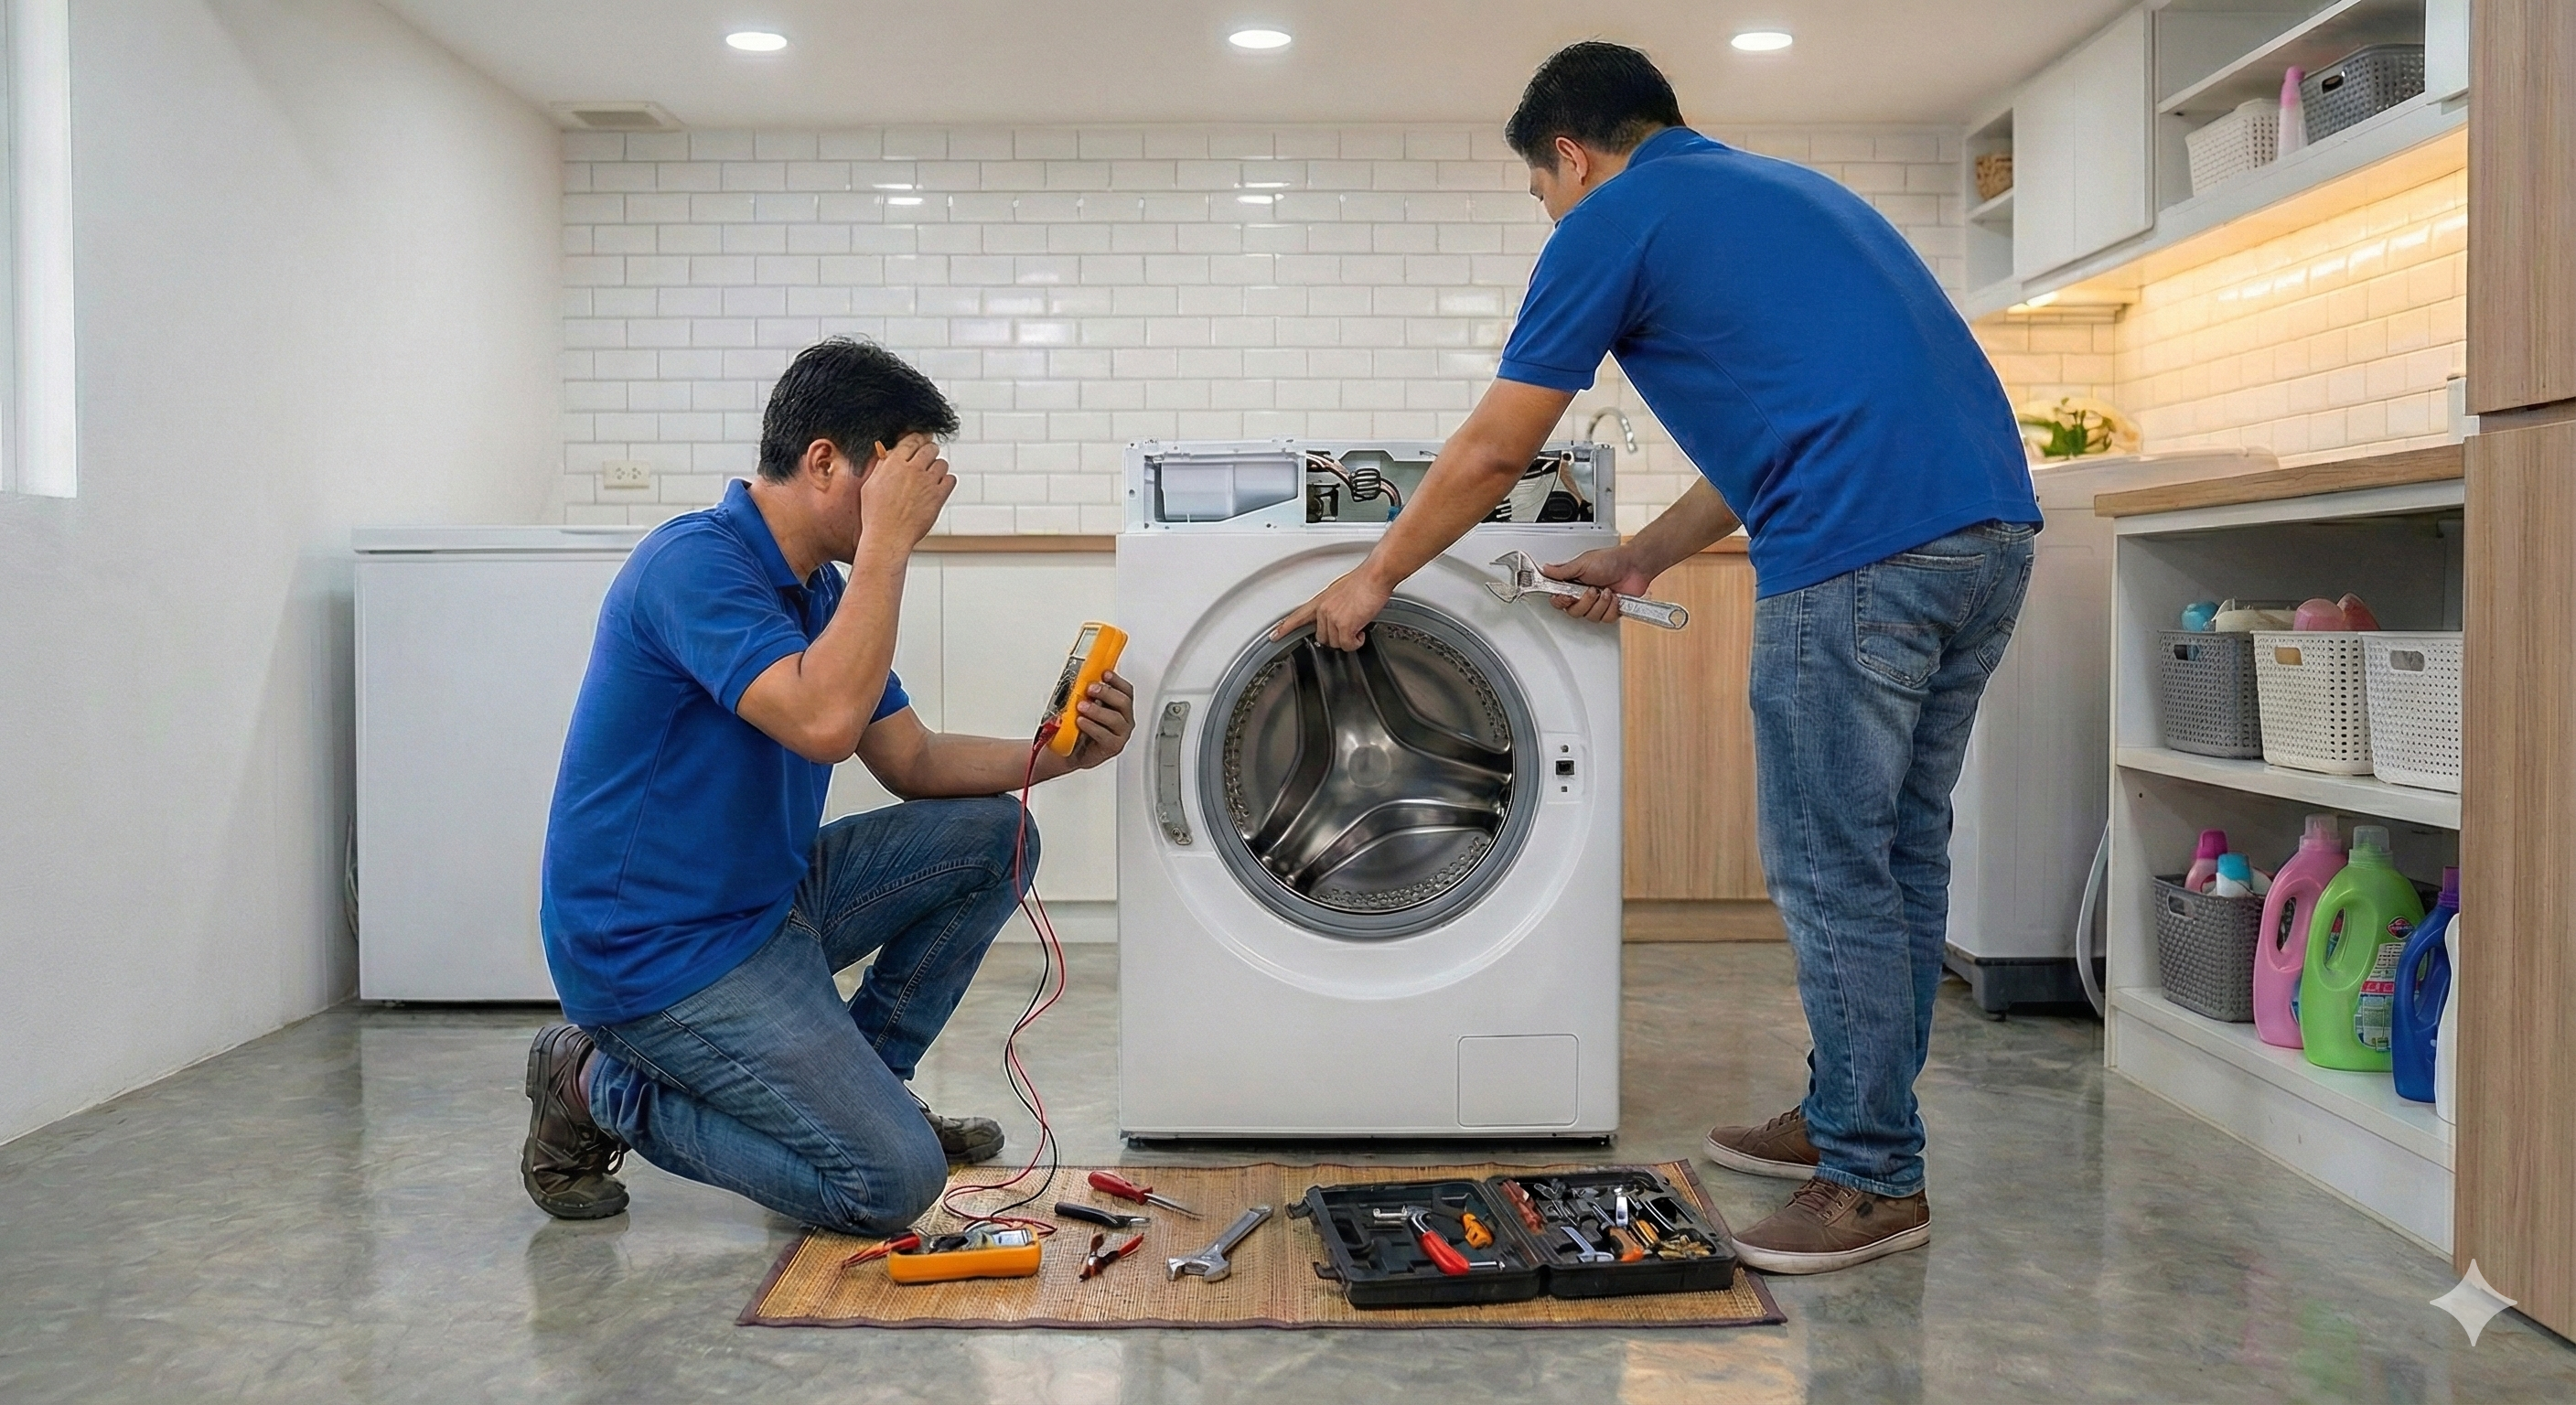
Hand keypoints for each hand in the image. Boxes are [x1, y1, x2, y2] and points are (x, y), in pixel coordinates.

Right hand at [857, 434, 953, 551]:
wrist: (887, 536)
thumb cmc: (876, 515)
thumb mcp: (870, 485)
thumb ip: (882, 467)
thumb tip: (888, 454)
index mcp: (893, 463)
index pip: (912, 440)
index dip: (917, 439)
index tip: (920, 442)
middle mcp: (912, 469)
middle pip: (930, 448)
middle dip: (929, 452)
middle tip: (926, 459)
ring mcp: (927, 482)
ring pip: (942, 463)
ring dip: (937, 468)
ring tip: (930, 477)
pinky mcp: (938, 496)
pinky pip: (950, 479)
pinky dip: (946, 481)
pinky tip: (937, 488)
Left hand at [1057, 669, 1134, 770]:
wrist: (1068, 750)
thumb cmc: (1078, 727)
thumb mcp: (1082, 706)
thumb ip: (1087, 694)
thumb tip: (1083, 678)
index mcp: (1120, 707)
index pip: (1126, 690)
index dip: (1117, 680)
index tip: (1104, 674)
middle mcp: (1124, 719)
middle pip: (1124, 702)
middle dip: (1107, 693)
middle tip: (1091, 688)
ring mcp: (1120, 734)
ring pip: (1116, 719)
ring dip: (1097, 710)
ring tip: (1081, 706)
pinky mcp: (1113, 747)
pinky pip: (1105, 736)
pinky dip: (1092, 727)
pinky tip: (1081, 722)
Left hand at [1271, 567, 1394, 651]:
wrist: (1375, 576)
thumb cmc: (1364, 581)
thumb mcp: (1340, 591)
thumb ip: (1333, 605)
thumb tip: (1338, 616)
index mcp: (1321, 600)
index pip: (1297, 616)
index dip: (1285, 628)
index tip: (1274, 635)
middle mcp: (1323, 609)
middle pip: (1322, 637)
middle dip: (1336, 636)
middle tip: (1349, 627)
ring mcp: (1332, 618)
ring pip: (1336, 643)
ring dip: (1348, 639)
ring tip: (1358, 625)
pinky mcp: (1344, 626)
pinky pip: (1348, 645)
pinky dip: (1356, 642)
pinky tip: (1360, 633)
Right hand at [1540, 546, 1656, 624]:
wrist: (1635, 565)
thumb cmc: (1611, 560)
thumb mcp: (1583, 563)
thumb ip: (1563, 571)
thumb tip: (1546, 570)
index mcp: (1573, 584)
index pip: (1558, 600)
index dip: (1562, 601)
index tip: (1568, 597)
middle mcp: (1583, 596)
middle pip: (1574, 612)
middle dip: (1585, 602)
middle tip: (1593, 590)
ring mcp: (1597, 604)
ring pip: (1590, 617)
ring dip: (1600, 604)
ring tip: (1606, 591)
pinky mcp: (1610, 611)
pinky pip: (1605, 619)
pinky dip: (1611, 608)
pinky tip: (1615, 598)